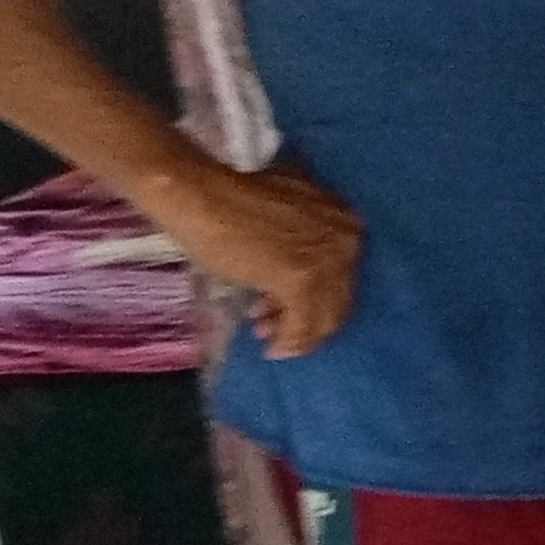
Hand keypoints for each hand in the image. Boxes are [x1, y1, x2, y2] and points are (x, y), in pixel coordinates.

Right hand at [159, 156, 360, 358]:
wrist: (198, 195)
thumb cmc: (230, 201)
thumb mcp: (280, 221)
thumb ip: (299, 246)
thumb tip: (291, 283)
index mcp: (344, 221)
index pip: (341, 276)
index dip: (315, 298)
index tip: (286, 308)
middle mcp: (346, 239)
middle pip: (336, 298)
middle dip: (305, 318)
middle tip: (273, 328)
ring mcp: (328, 260)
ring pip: (323, 315)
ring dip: (296, 333)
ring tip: (265, 334)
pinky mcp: (302, 279)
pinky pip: (303, 323)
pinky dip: (289, 341)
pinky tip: (272, 349)